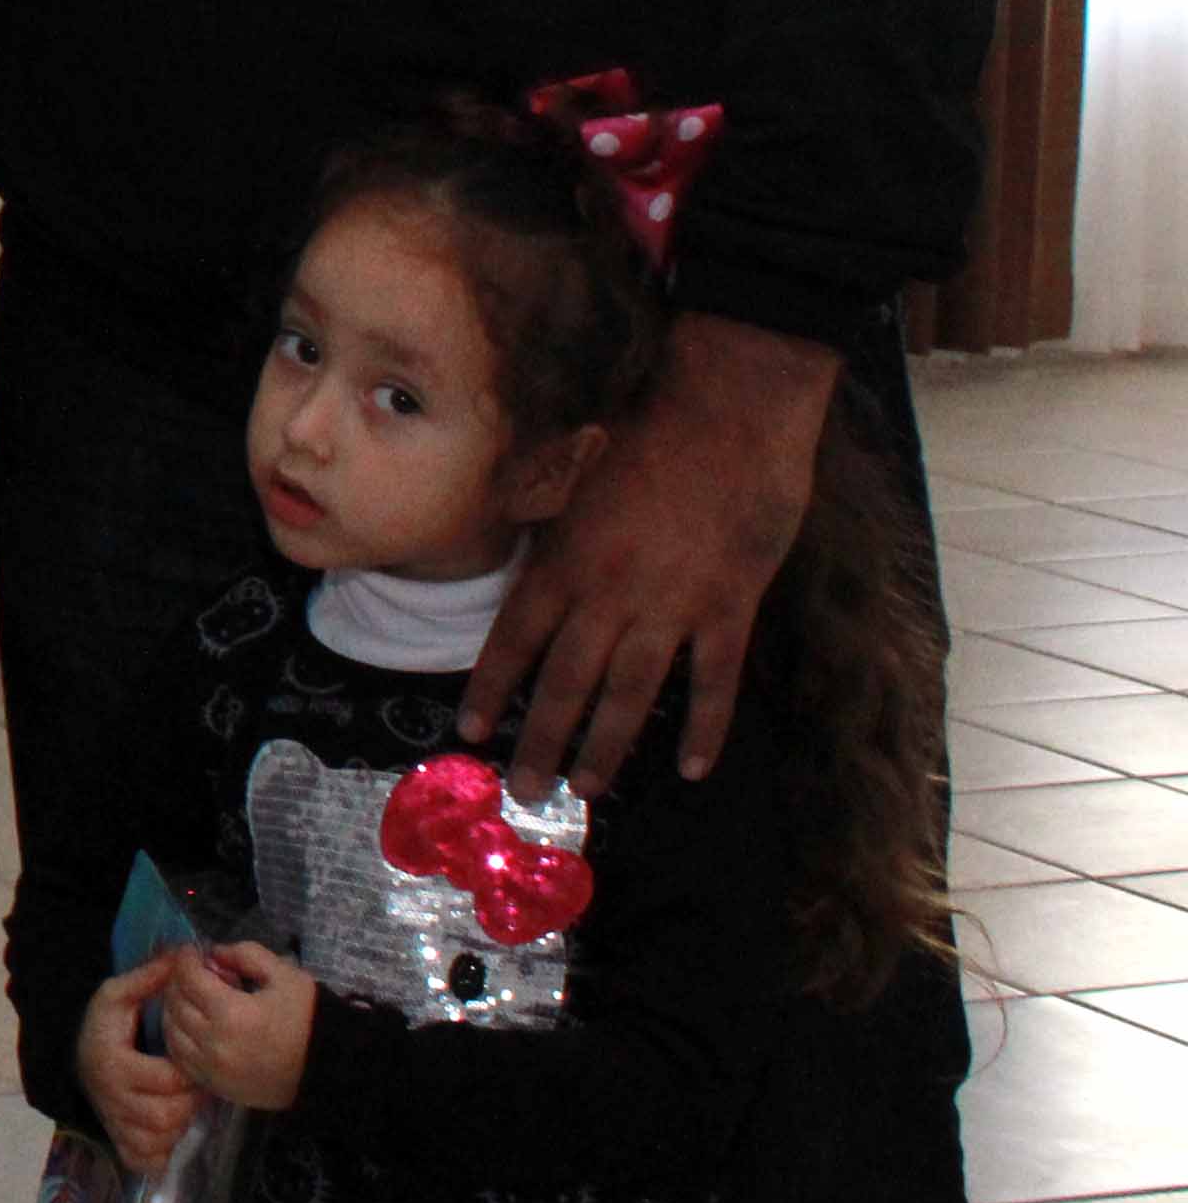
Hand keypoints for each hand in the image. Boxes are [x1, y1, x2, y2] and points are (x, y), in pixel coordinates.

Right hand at [73, 954, 198, 1178]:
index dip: (187, 1074)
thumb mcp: (117, 995)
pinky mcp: (118, 1143)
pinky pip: (148, 1159)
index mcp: (113, 1063)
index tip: (189, 1061)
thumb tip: (182, 955)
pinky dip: (162, 1150)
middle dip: (188, 1101)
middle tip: (192, 1085)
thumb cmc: (104, 1026)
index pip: (167, 1081)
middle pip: (168, 1115)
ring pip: (162, 1138)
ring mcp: (113, 1124)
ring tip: (180, 1102)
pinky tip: (166, 1128)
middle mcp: (110, 1100)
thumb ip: (149, 978)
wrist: (75, 1056)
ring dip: (178, 1123)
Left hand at [157, 940, 316, 1113]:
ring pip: (172, 1032)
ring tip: (190, 997)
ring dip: (174, 1009)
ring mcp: (213, 1069)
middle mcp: (214, 1042)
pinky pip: (182, 1060)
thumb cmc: (308, 1019)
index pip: (189, 978)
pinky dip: (178, 1039)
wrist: (329, 1069)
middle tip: (193, 972)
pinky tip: (190, 1027)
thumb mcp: (284, 974)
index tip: (191, 950)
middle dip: (179, 981)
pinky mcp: (217, 1086)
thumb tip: (214, 954)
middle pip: (176, 1003)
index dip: (185, 959)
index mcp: (231, 1012)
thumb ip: (245, 955)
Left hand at [466, 309, 837, 787]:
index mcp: (562, 559)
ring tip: (586, 788)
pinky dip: (704, 727)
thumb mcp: (571, 471)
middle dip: (541, 740)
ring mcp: (671, 607)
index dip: (492, 688)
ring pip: (631, 694)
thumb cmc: (645, 428)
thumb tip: (512, 552)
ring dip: (607, 747)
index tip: (472, 731)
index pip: (514, 639)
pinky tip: (693, 767)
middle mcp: (608, 594)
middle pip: (566, 683)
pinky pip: (714, 682)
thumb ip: (541, 519)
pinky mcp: (729, 609)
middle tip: (525, 791)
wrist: (729, 411)